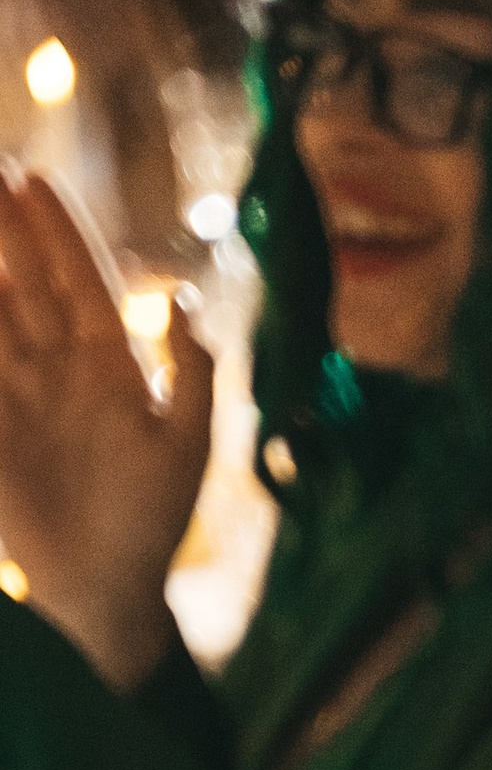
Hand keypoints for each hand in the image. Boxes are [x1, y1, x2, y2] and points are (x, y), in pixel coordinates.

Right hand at [0, 169, 212, 688]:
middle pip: (25, 281)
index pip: (78, 281)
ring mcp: (14, 393)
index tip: (32, 180)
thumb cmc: (152, 523)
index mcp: (108, 366)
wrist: (104, 589)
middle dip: (3, 227)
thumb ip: (194, 375)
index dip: (57, 231)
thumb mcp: (188, 447)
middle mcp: (57, 369)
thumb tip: (187, 306)